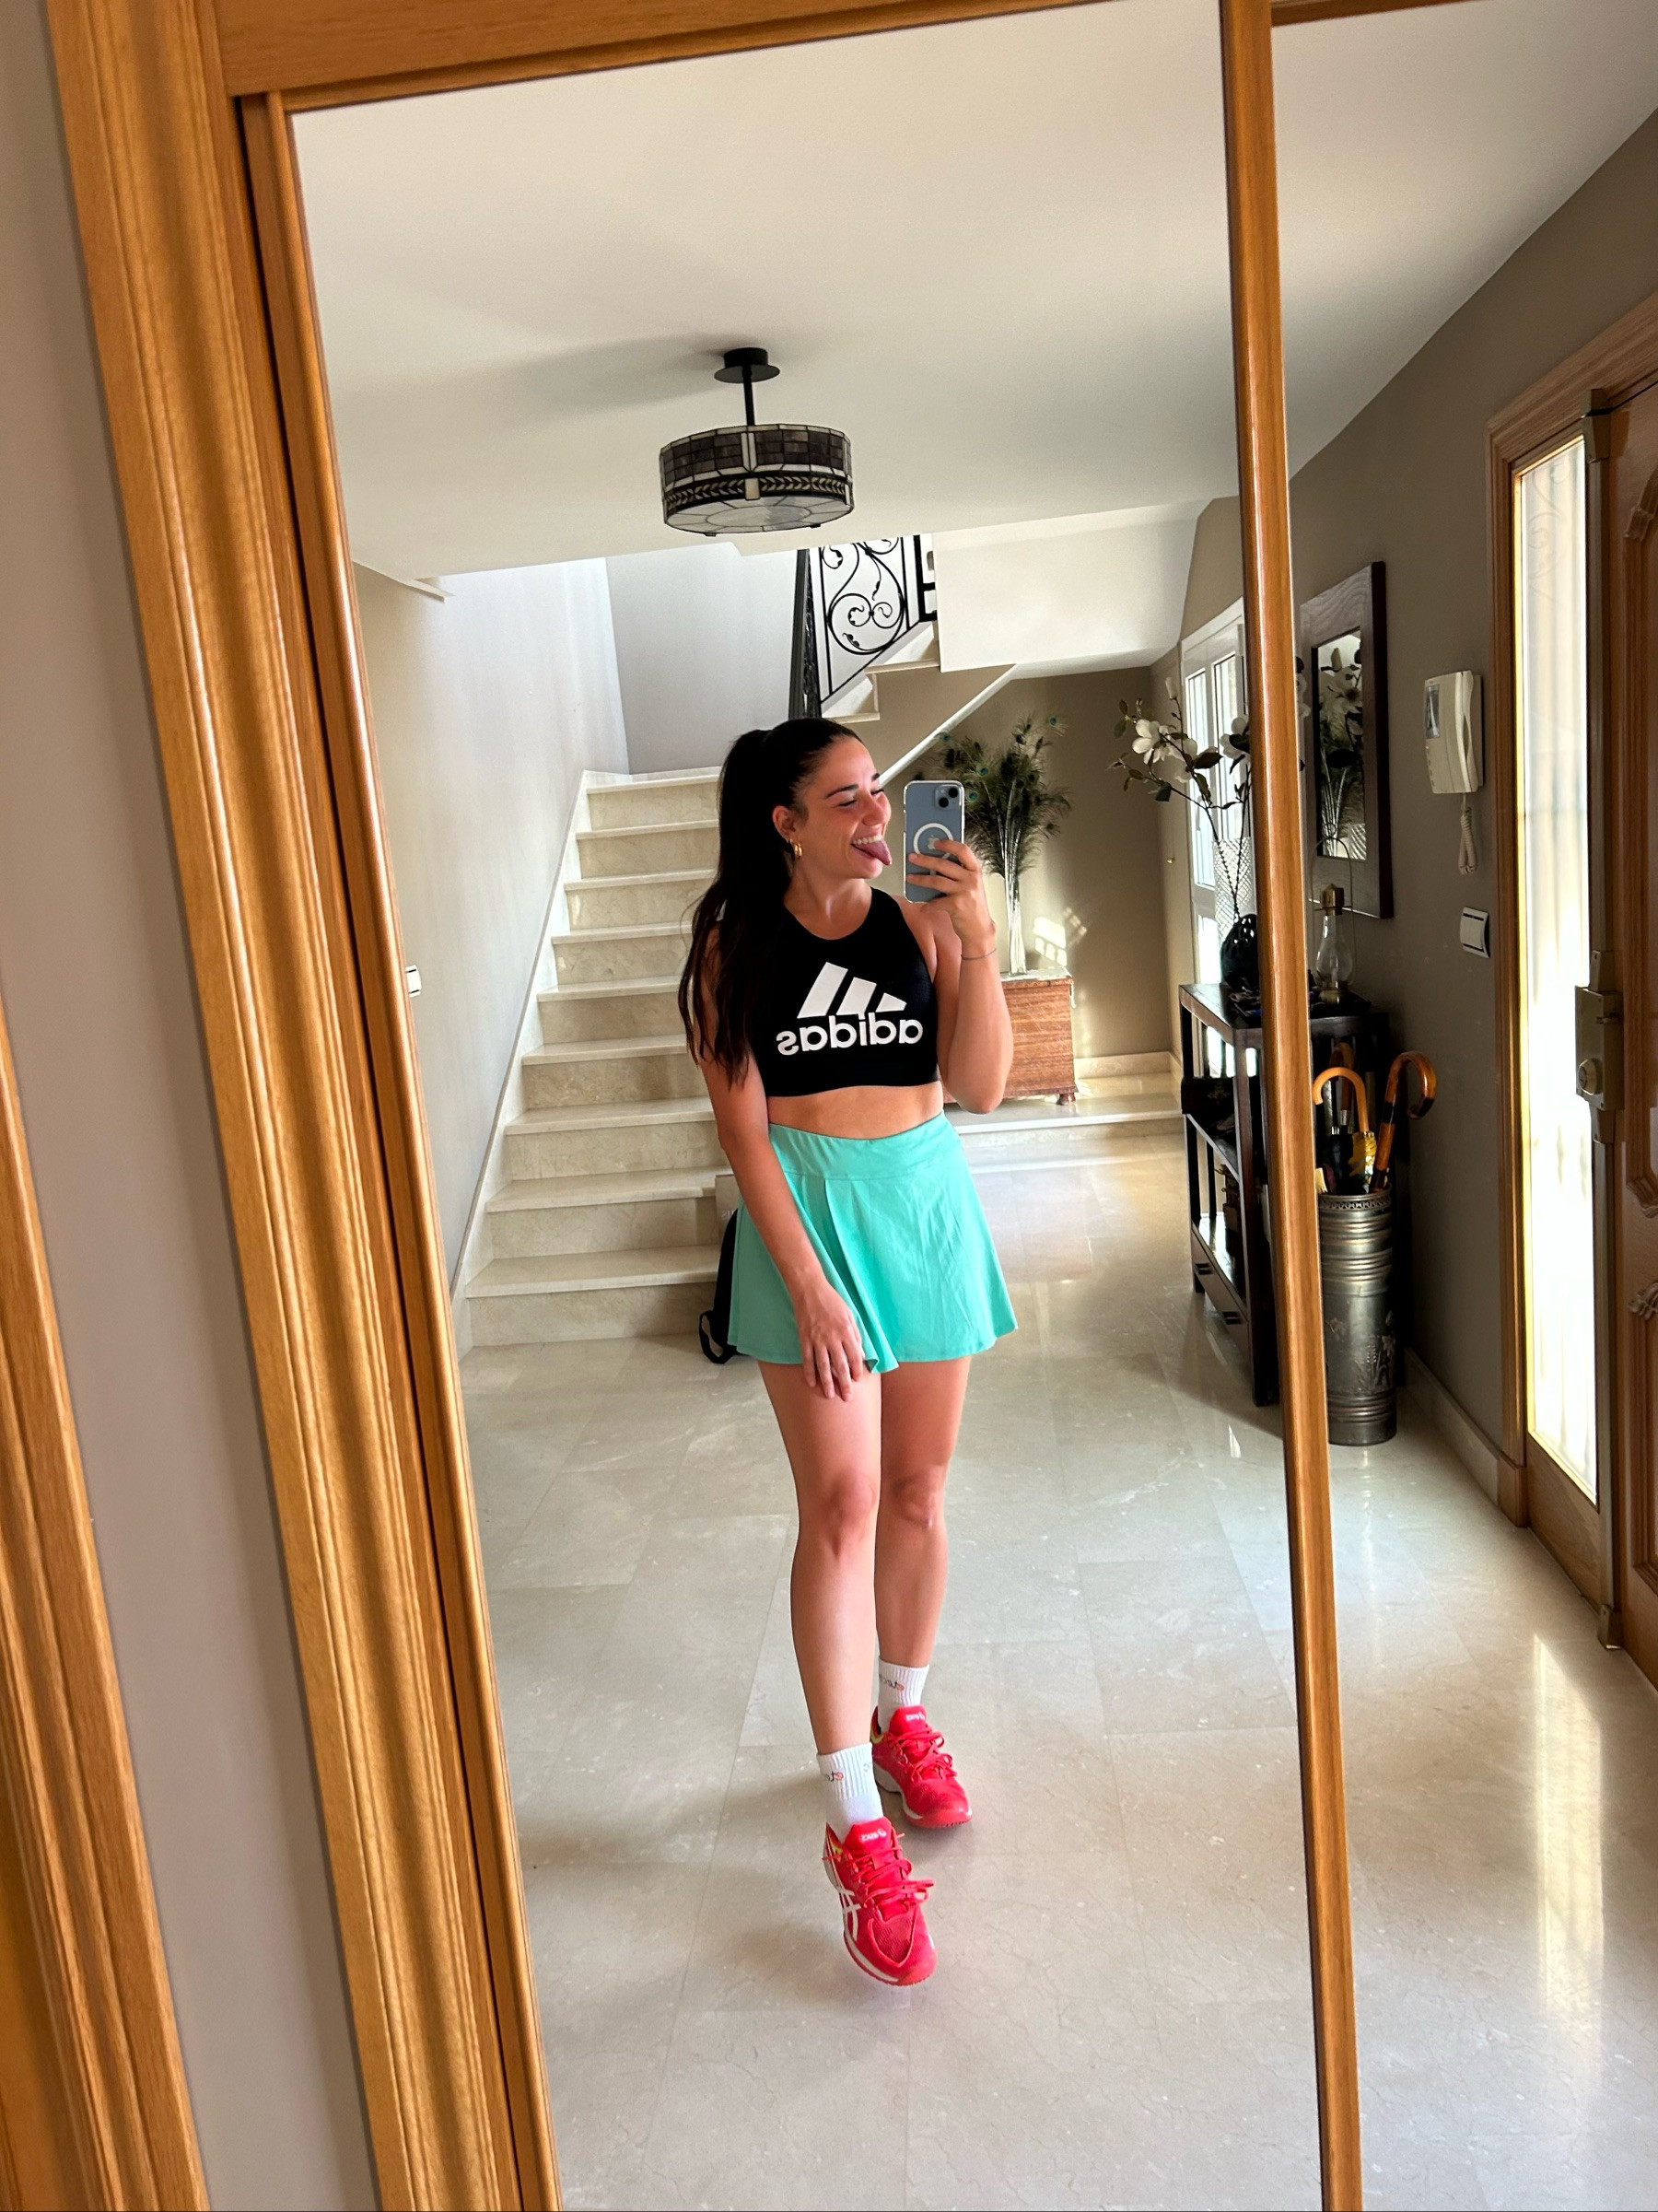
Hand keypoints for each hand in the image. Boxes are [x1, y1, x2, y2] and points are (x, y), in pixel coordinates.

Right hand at [791, 1275, 867, 1400]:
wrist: (810, 1290)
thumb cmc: (833, 1301)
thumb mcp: (850, 1315)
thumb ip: (855, 1334)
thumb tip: (860, 1352)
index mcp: (847, 1331)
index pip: (855, 1356)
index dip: (857, 1370)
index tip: (858, 1380)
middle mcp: (833, 1338)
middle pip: (840, 1365)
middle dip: (844, 1383)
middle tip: (847, 1397)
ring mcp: (817, 1340)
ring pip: (823, 1366)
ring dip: (827, 1382)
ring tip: (829, 1395)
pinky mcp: (805, 1339)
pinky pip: (807, 1359)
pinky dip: (809, 1372)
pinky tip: (811, 1383)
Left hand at [906, 836, 995, 956]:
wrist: (980, 930)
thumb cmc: (973, 907)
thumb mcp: (971, 886)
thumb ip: (958, 874)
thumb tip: (934, 864)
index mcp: (975, 871)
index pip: (963, 850)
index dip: (948, 844)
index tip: (935, 842)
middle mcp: (971, 879)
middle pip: (944, 864)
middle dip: (925, 860)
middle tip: (913, 857)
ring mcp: (965, 892)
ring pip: (936, 881)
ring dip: (920, 879)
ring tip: (910, 878)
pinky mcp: (957, 905)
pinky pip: (936, 902)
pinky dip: (927, 905)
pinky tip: (923, 907)